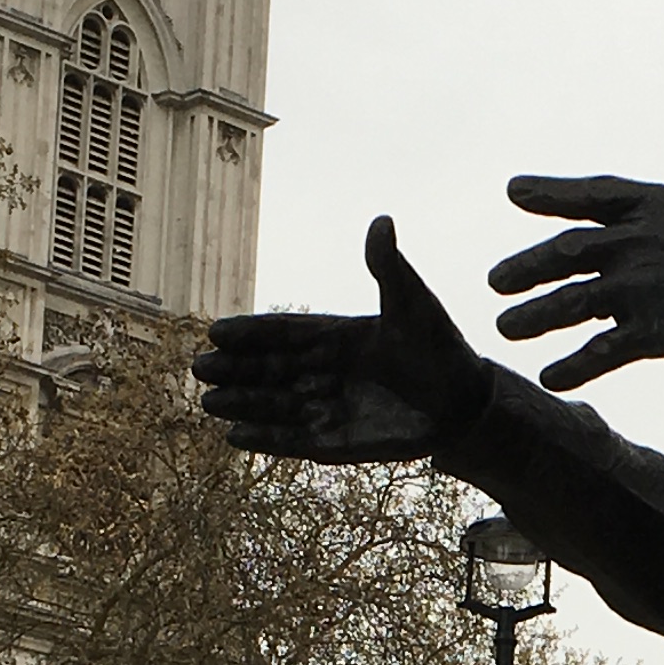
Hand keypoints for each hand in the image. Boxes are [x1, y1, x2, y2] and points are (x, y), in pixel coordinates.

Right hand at [193, 219, 485, 462]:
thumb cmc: (439, 346)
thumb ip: (389, 268)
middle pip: (271, 371)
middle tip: (199, 367)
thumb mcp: (413, 303)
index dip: (253, 333)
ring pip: (276, 406)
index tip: (218, 331)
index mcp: (335, 336)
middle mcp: (325, 372)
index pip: (285, 334)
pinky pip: (296, 441)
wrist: (464, 400)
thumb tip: (382, 222)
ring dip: (243, 405)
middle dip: (237, 370)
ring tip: (209, 402)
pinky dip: (267, 440)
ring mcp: (329, 408)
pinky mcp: (338, 442)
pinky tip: (234, 437)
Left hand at [491, 133, 663, 391]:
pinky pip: (603, 352)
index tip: (515, 192)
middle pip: (568, 251)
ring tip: (506, 328)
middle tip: (495, 281)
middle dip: (527, 266)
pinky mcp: (660, 332)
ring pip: (573, 302)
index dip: (552, 193)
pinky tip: (550, 378)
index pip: (594, 195)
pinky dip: (573, 367)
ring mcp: (647, 288)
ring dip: (535, 316)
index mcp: (659, 205)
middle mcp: (643, 243)